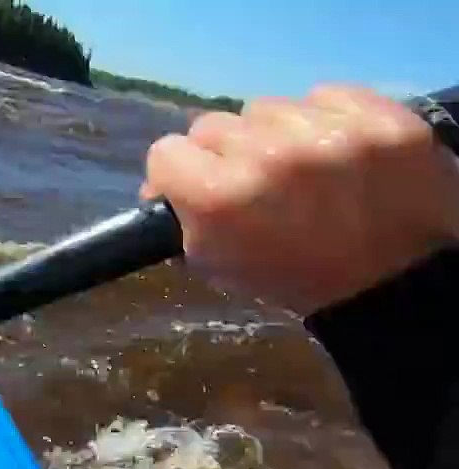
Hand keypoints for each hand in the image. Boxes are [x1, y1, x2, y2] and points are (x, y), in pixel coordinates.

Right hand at [143, 85, 458, 313]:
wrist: (397, 282)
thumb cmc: (298, 279)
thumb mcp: (220, 266)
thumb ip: (184, 218)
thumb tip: (161, 185)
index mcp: (222, 197)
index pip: (166, 151)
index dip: (178, 173)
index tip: (195, 185)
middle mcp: (267, 155)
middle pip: (213, 126)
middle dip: (226, 155)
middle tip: (254, 182)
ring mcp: (326, 131)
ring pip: (268, 108)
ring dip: (274, 135)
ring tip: (301, 168)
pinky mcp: (375, 114)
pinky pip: (324, 96)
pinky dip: (324, 120)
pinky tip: (337, 152)